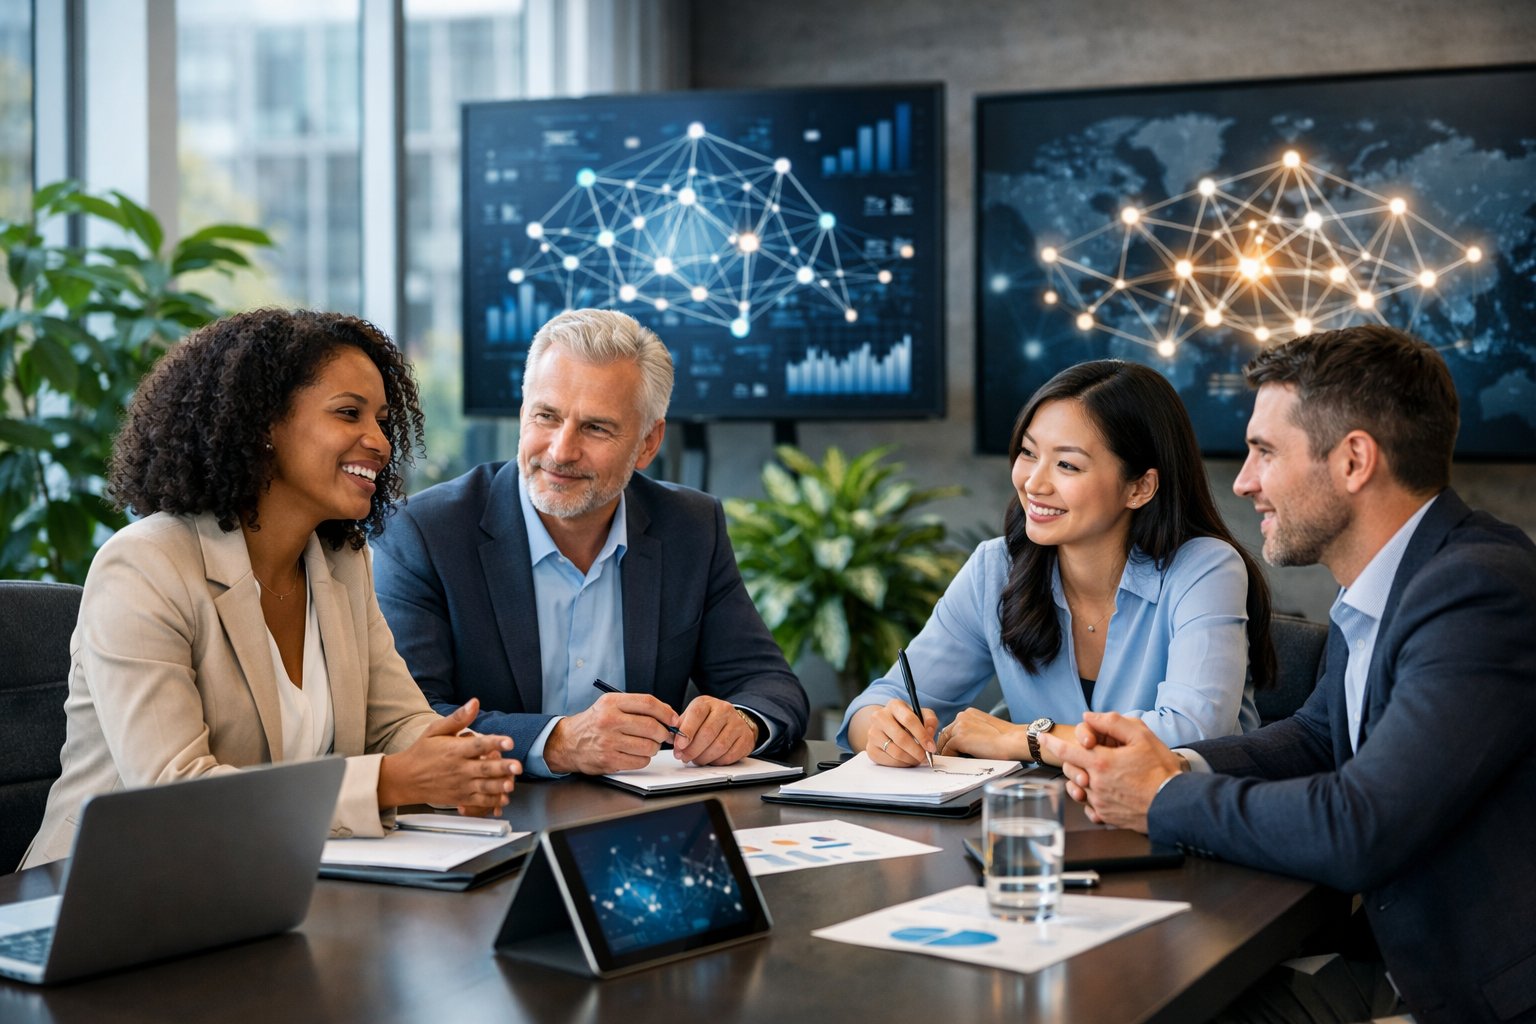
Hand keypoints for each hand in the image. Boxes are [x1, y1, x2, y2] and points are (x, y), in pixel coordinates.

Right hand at [377, 699, 521, 813]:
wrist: (404, 779)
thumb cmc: (422, 752)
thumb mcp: (435, 730)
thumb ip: (458, 718)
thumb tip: (474, 702)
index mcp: (455, 750)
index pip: (478, 745)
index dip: (494, 743)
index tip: (508, 741)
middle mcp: (459, 768)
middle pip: (484, 768)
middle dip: (502, 767)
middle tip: (517, 766)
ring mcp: (461, 785)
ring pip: (484, 787)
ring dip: (499, 786)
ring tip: (511, 784)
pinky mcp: (460, 798)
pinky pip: (478, 801)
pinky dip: (491, 801)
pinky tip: (503, 798)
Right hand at [544, 691, 678, 773]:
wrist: (568, 742)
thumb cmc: (595, 723)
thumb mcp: (610, 705)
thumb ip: (636, 707)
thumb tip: (669, 715)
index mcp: (611, 702)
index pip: (648, 703)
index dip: (667, 712)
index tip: (674, 719)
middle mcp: (609, 720)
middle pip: (651, 726)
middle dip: (664, 732)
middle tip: (665, 735)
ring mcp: (608, 741)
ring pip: (648, 746)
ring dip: (654, 747)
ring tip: (648, 744)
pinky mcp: (609, 760)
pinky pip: (640, 761)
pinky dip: (644, 759)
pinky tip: (637, 754)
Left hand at [672, 696, 756, 765]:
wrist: (734, 721)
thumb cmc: (709, 720)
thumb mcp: (692, 716)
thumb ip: (681, 726)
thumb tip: (671, 737)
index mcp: (707, 703)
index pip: (696, 714)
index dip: (686, 731)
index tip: (679, 745)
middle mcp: (724, 710)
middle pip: (708, 733)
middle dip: (693, 750)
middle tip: (684, 757)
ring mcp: (737, 724)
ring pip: (719, 746)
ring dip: (704, 758)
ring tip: (696, 760)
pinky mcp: (746, 738)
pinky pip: (730, 755)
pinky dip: (717, 761)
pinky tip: (710, 760)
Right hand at [863, 699, 938, 766]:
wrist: (886, 727)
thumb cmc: (907, 721)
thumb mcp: (921, 715)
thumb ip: (930, 721)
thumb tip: (929, 733)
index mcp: (894, 705)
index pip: (909, 720)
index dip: (922, 735)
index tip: (931, 747)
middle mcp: (879, 717)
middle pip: (901, 738)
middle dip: (917, 751)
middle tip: (925, 757)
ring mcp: (873, 733)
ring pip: (895, 752)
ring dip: (910, 759)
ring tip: (917, 759)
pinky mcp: (870, 748)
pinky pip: (889, 761)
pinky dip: (901, 764)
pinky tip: (906, 760)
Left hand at [935, 708, 1027, 759]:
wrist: (1014, 741)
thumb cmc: (1006, 739)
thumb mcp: (986, 728)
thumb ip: (973, 731)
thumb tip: (964, 744)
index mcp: (970, 713)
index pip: (953, 727)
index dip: (951, 739)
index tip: (951, 749)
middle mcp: (962, 716)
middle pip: (945, 733)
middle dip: (945, 745)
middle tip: (948, 757)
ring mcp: (960, 727)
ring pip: (944, 741)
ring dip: (946, 752)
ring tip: (950, 761)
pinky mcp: (960, 738)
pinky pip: (947, 750)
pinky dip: (949, 757)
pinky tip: (955, 762)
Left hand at [1039, 711, 1181, 832]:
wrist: (1176, 803)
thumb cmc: (1161, 770)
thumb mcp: (1141, 736)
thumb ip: (1113, 722)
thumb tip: (1089, 717)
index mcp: (1101, 763)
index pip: (1066, 750)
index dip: (1051, 742)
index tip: (1042, 737)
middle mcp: (1096, 784)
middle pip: (1069, 770)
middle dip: (1071, 760)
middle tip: (1086, 754)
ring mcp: (1100, 803)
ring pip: (1078, 788)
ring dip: (1081, 778)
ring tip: (1096, 772)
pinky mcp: (1107, 816)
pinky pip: (1089, 806)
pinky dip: (1091, 797)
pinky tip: (1104, 791)